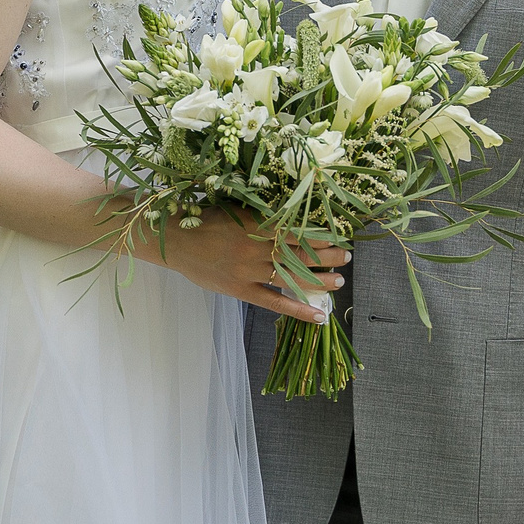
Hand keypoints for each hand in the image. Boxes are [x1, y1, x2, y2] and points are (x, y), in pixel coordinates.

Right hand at [155, 205, 350, 325]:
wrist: (176, 241)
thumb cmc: (205, 220)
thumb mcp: (237, 208)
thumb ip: (263, 214)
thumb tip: (292, 212)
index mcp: (258, 224)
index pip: (299, 231)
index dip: (322, 234)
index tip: (340, 234)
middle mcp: (257, 249)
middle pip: (301, 254)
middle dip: (328, 256)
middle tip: (347, 257)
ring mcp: (250, 272)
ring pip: (292, 278)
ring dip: (319, 280)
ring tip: (339, 282)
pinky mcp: (242, 290)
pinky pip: (275, 302)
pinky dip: (298, 309)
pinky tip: (318, 314)